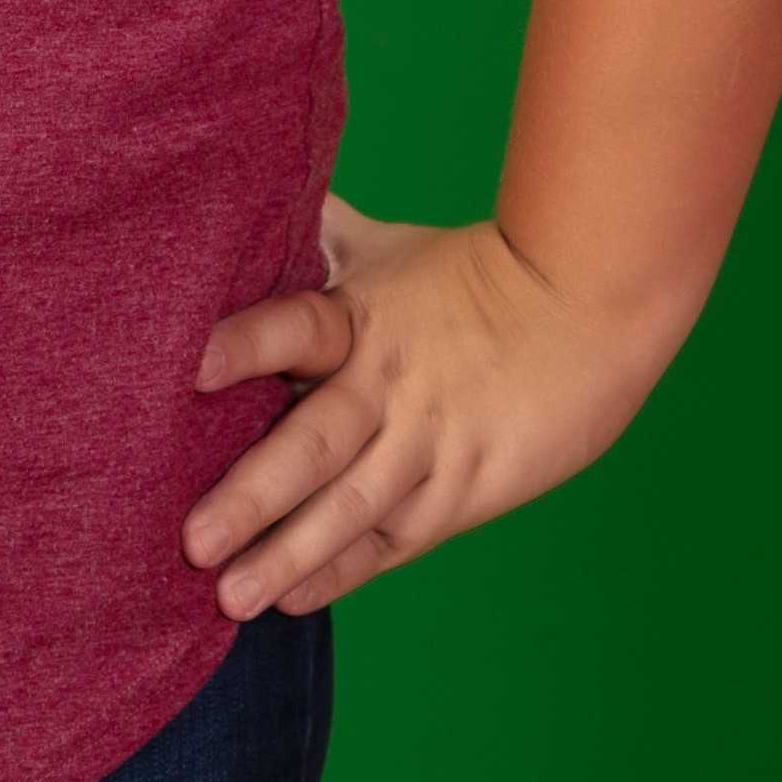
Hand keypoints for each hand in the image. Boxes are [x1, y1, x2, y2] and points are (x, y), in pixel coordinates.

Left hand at [181, 194, 675, 618]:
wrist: (590, 308)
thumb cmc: (474, 272)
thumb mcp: (388, 247)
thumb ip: (318, 235)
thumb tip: (251, 184)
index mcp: (360, 317)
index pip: (294, 327)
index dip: (246, 343)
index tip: (191, 368)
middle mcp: (387, 384)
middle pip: (315, 442)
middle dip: (253, 495)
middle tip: (193, 541)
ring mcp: (428, 445)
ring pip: (351, 507)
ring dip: (290, 553)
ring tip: (232, 596)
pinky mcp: (462, 492)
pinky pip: (392, 538)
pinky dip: (343, 569)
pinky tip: (291, 596)